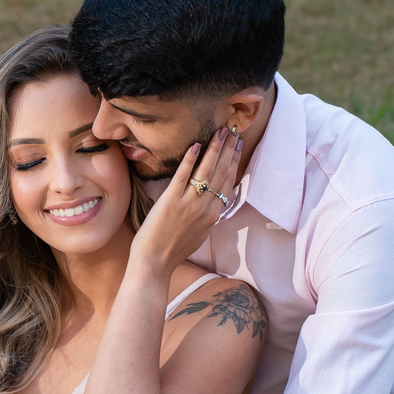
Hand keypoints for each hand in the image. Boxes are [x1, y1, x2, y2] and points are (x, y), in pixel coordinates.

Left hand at [131, 126, 242, 273]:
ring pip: (206, 171)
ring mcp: (189, 204)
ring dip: (215, 149)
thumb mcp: (199, 233)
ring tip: (220, 132)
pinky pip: (183, 176)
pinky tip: (195, 145)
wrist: (155, 263)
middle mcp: (205, 207)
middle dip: (228, 149)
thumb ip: (206, 216)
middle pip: (221, 172)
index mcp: (213, 215)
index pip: (228, 182)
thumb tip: (211, 203)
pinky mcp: (170, 201)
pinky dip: (190, 160)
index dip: (234, 161)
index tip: (238, 145)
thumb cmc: (173, 251)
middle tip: (232, 130)